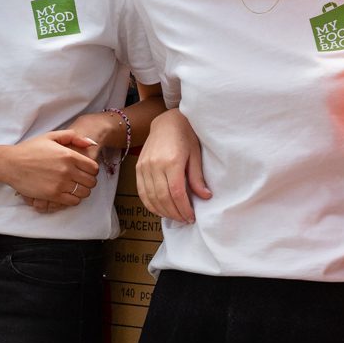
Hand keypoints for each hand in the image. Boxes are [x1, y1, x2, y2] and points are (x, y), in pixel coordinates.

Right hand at [0, 131, 100, 209]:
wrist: (11, 164)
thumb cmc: (30, 149)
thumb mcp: (50, 136)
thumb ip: (73, 137)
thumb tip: (92, 143)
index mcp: (69, 155)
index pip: (93, 168)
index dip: (92, 170)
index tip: (85, 171)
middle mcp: (67, 170)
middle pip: (91, 182)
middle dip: (88, 181)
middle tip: (80, 180)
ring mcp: (60, 184)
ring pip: (84, 193)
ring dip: (82, 191)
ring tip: (74, 188)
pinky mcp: (53, 195)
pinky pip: (73, 201)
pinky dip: (73, 199)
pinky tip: (66, 194)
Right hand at [135, 109, 210, 223]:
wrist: (166, 122)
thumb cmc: (185, 136)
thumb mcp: (195, 155)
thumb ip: (197, 177)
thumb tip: (205, 196)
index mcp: (172, 161)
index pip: (177, 193)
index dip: (184, 209)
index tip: (192, 217)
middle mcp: (155, 165)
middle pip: (163, 197)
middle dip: (175, 213)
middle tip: (185, 220)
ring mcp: (144, 167)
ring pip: (151, 197)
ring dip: (163, 211)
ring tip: (175, 216)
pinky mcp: (138, 168)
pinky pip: (142, 192)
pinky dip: (150, 204)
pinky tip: (161, 209)